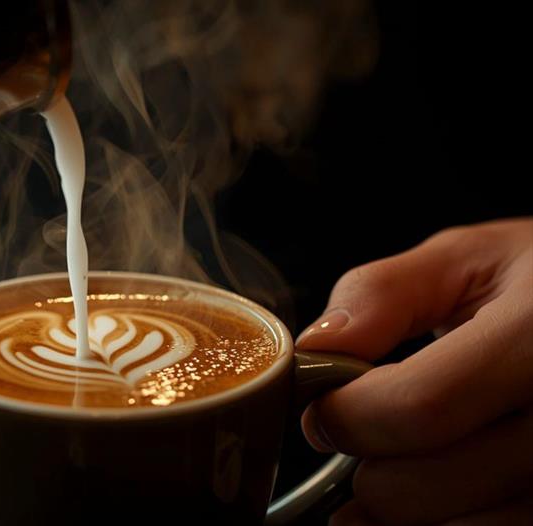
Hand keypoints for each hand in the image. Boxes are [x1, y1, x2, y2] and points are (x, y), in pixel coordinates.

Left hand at [296, 218, 532, 524]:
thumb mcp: (470, 258)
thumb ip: (384, 293)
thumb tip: (316, 345)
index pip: (416, 406)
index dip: (347, 415)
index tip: (323, 407)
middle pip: (420, 484)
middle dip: (363, 467)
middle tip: (363, 438)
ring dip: (400, 510)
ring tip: (397, 466)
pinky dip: (445, 522)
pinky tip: (436, 493)